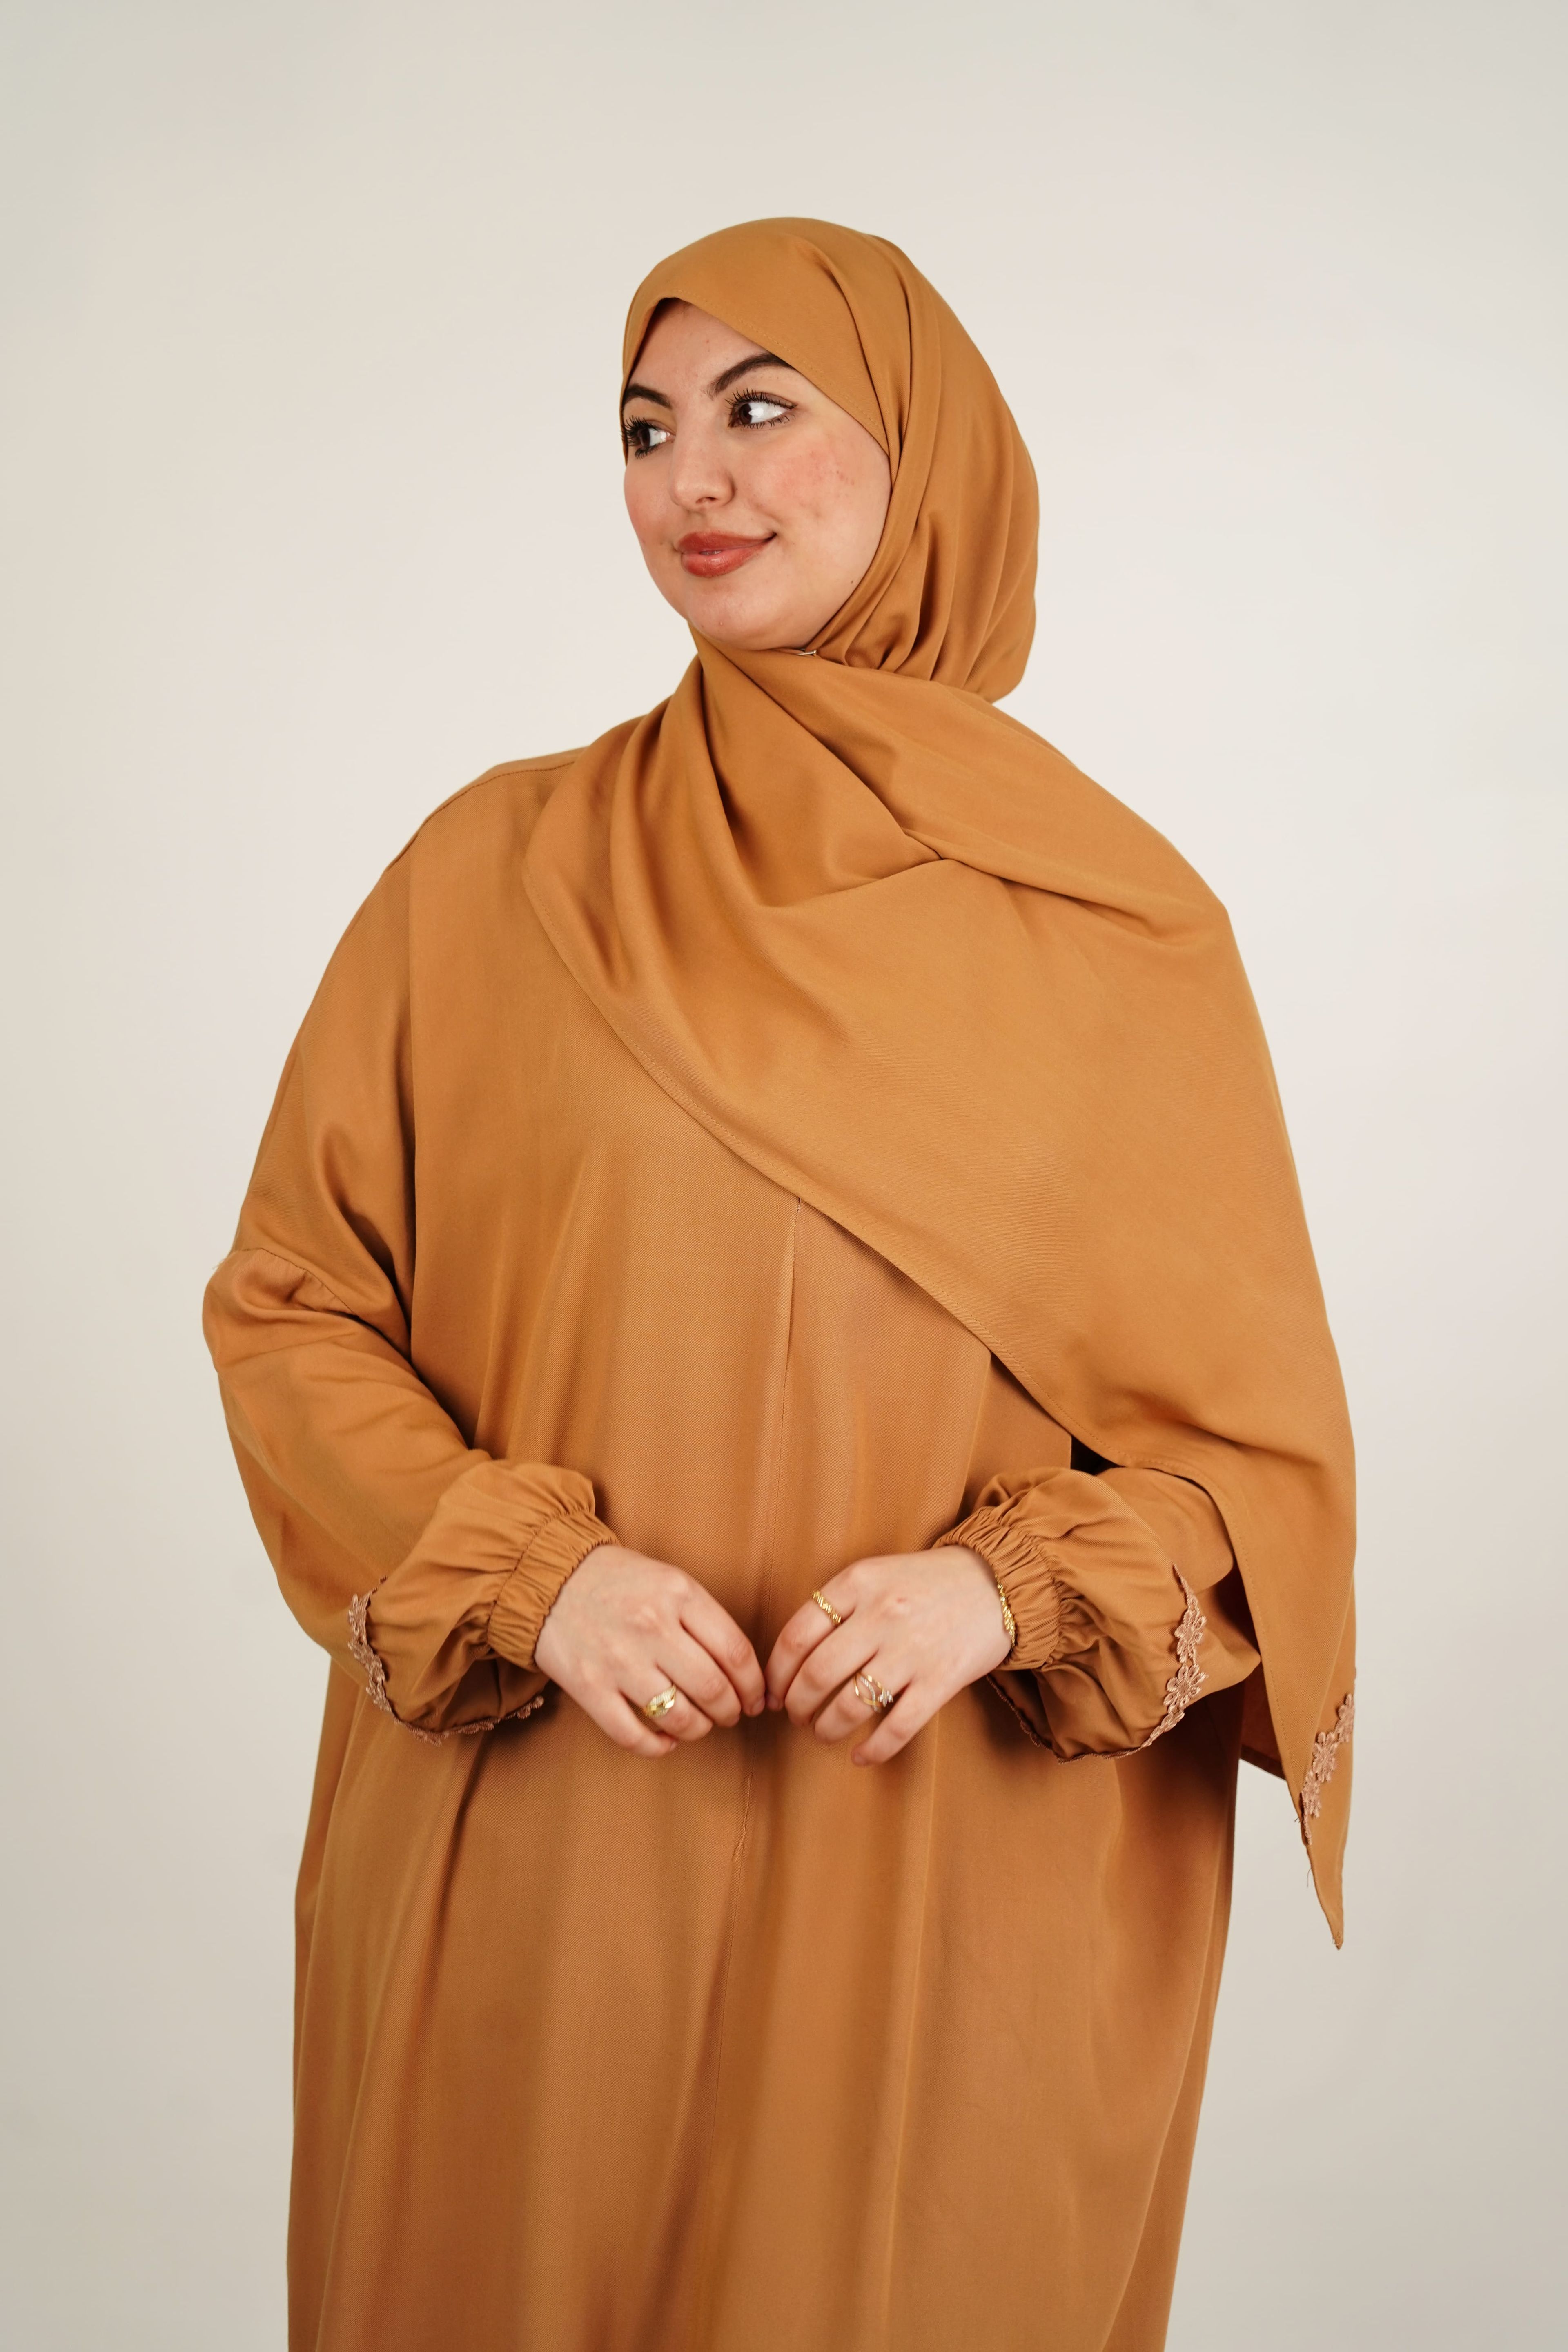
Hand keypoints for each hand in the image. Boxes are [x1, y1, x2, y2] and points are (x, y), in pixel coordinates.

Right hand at [534, 1544, 765, 1757]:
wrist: (550, 1579)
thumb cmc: (620, 1582)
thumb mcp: (670, 1581)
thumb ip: (705, 1619)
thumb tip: (743, 1674)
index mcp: (678, 1594)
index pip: (736, 1652)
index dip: (754, 1685)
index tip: (757, 1697)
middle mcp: (651, 1627)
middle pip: (713, 1689)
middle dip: (732, 1711)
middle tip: (732, 1714)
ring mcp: (618, 1660)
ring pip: (679, 1717)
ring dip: (699, 1730)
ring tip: (700, 1724)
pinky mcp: (589, 1687)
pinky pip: (633, 1736)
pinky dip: (657, 1746)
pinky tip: (666, 1739)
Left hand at [764, 1547, 1011, 1764]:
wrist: (995, 1583)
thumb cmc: (924, 1583)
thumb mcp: (874, 1575)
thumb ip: (835, 1608)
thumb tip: (790, 1663)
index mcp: (857, 1582)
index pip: (796, 1636)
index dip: (776, 1673)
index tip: (772, 1692)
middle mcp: (882, 1614)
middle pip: (816, 1675)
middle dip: (797, 1706)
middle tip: (796, 1716)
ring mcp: (913, 1649)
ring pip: (850, 1706)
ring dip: (826, 1729)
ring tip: (822, 1732)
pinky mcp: (941, 1680)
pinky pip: (897, 1727)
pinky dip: (873, 1750)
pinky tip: (860, 1756)